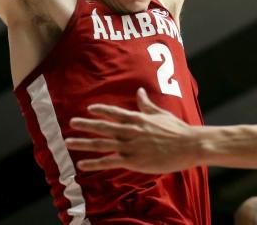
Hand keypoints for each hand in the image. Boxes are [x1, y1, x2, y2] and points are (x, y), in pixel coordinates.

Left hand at [65, 88, 202, 173]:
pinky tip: (82, 164)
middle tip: (71, 123)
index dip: (100, 110)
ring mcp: (129, 146)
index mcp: (137, 118)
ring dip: (83, 143)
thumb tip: (139, 91)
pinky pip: (108, 162)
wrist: (188, 145)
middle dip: (85, 125)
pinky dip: (94, 163)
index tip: (89, 108)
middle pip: (102, 127)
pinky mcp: (132, 161)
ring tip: (68, 142)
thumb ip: (146, 104)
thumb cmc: (177, 129)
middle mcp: (130, 131)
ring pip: (101, 144)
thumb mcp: (161, 113)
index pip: (114, 112)